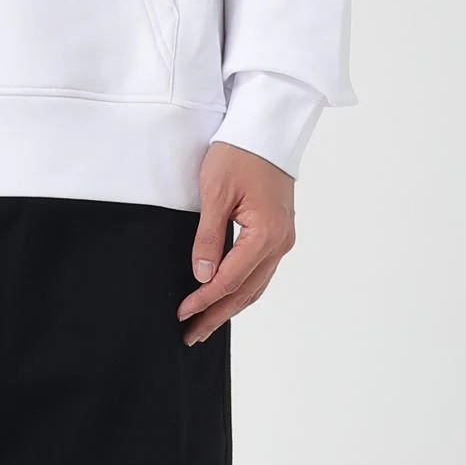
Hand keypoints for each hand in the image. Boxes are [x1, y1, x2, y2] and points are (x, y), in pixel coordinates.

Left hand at [177, 141, 295, 345]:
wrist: (266, 128)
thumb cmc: (239, 153)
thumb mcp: (215, 192)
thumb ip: (208, 236)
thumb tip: (201, 275)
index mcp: (266, 234)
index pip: (230, 279)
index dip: (204, 299)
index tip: (183, 313)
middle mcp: (280, 242)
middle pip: (246, 291)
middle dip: (217, 315)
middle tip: (191, 335)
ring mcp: (282, 239)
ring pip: (256, 285)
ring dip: (230, 307)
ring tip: (205, 326)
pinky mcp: (278, 233)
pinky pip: (260, 271)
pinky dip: (242, 289)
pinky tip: (226, 298)